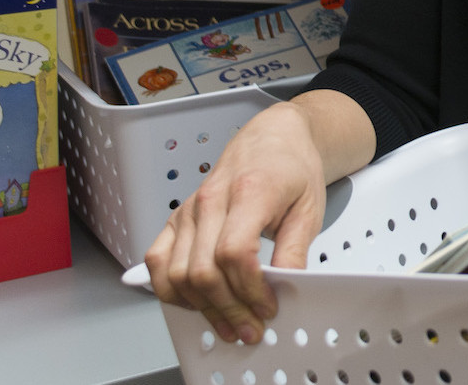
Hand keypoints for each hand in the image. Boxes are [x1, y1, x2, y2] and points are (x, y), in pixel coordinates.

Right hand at [146, 100, 332, 343]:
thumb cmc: (291, 167)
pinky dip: (170, 289)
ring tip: (227, 323)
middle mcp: (210, 200)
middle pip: (203, 270)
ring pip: (177, 273)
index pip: (235, 252)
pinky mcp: (177, 218)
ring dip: (201, 307)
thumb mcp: (309, 208)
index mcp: (249, 191)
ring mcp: (189, 210)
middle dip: (228, 309)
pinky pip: (158, 261)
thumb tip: (286, 287)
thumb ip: (295, 250)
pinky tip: (195, 302)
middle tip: (251, 328)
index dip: (250, 289)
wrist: (272, 139)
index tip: (268, 307)